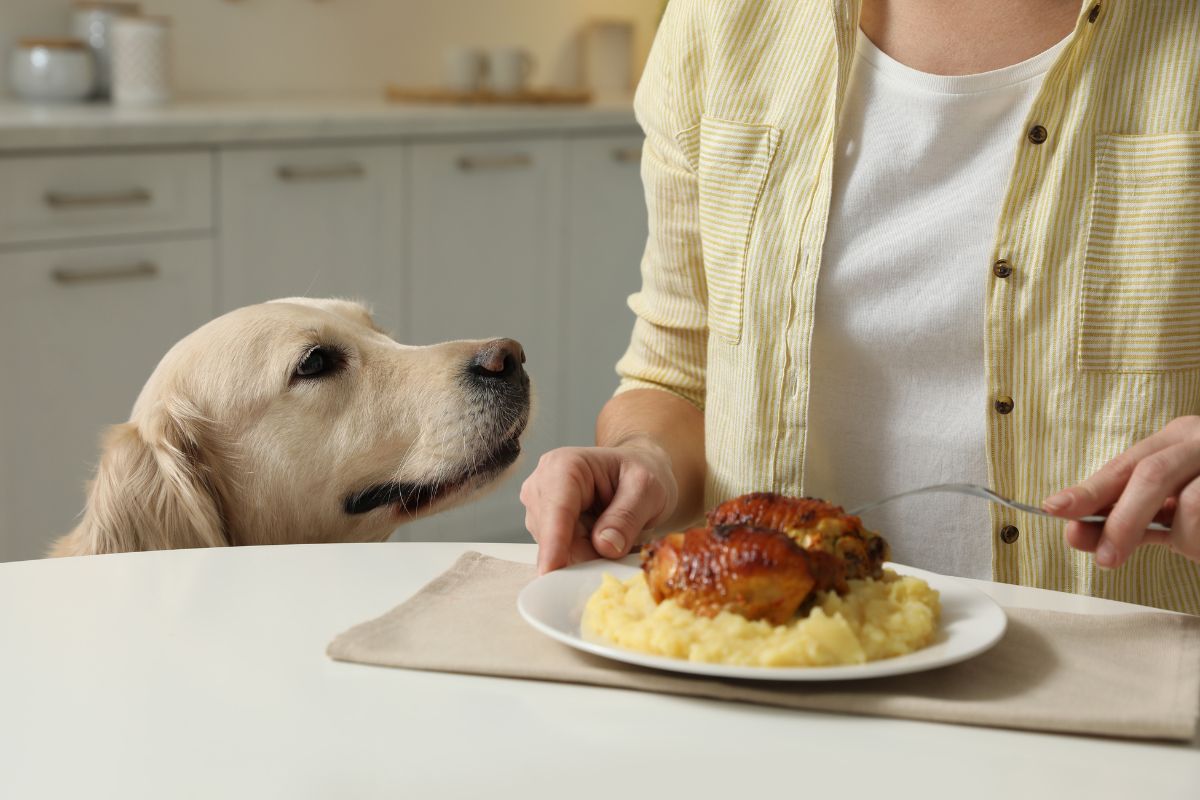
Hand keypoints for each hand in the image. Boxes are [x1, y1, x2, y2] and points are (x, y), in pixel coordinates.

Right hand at [520, 442, 677, 573]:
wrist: (639, 470)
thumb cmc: (642, 472)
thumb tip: (605, 546)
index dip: (554, 543)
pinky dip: (586, 555)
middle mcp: (542, 486)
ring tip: (619, 538)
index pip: (556, 509)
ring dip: (589, 555)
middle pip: (554, 536)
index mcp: (564, 466)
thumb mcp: (647, 490)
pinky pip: (563, 554)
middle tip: (623, 552)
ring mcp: (540, 509)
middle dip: (586, 554)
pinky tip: (606, 542)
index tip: (552, 572)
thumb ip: (626, 517)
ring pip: (557, 550)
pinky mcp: (545, 528)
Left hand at [1043, 416, 1199, 567]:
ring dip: (1184, 539)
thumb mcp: (1170, 508)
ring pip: (1190, 505)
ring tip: (1196, 547)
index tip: (1053, 509)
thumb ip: (1124, 518)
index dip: (1088, 490)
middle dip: (1123, 521)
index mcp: (1176, 438)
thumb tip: (1073, 533)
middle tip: (1105, 559)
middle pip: (1149, 476)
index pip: (1123, 465)